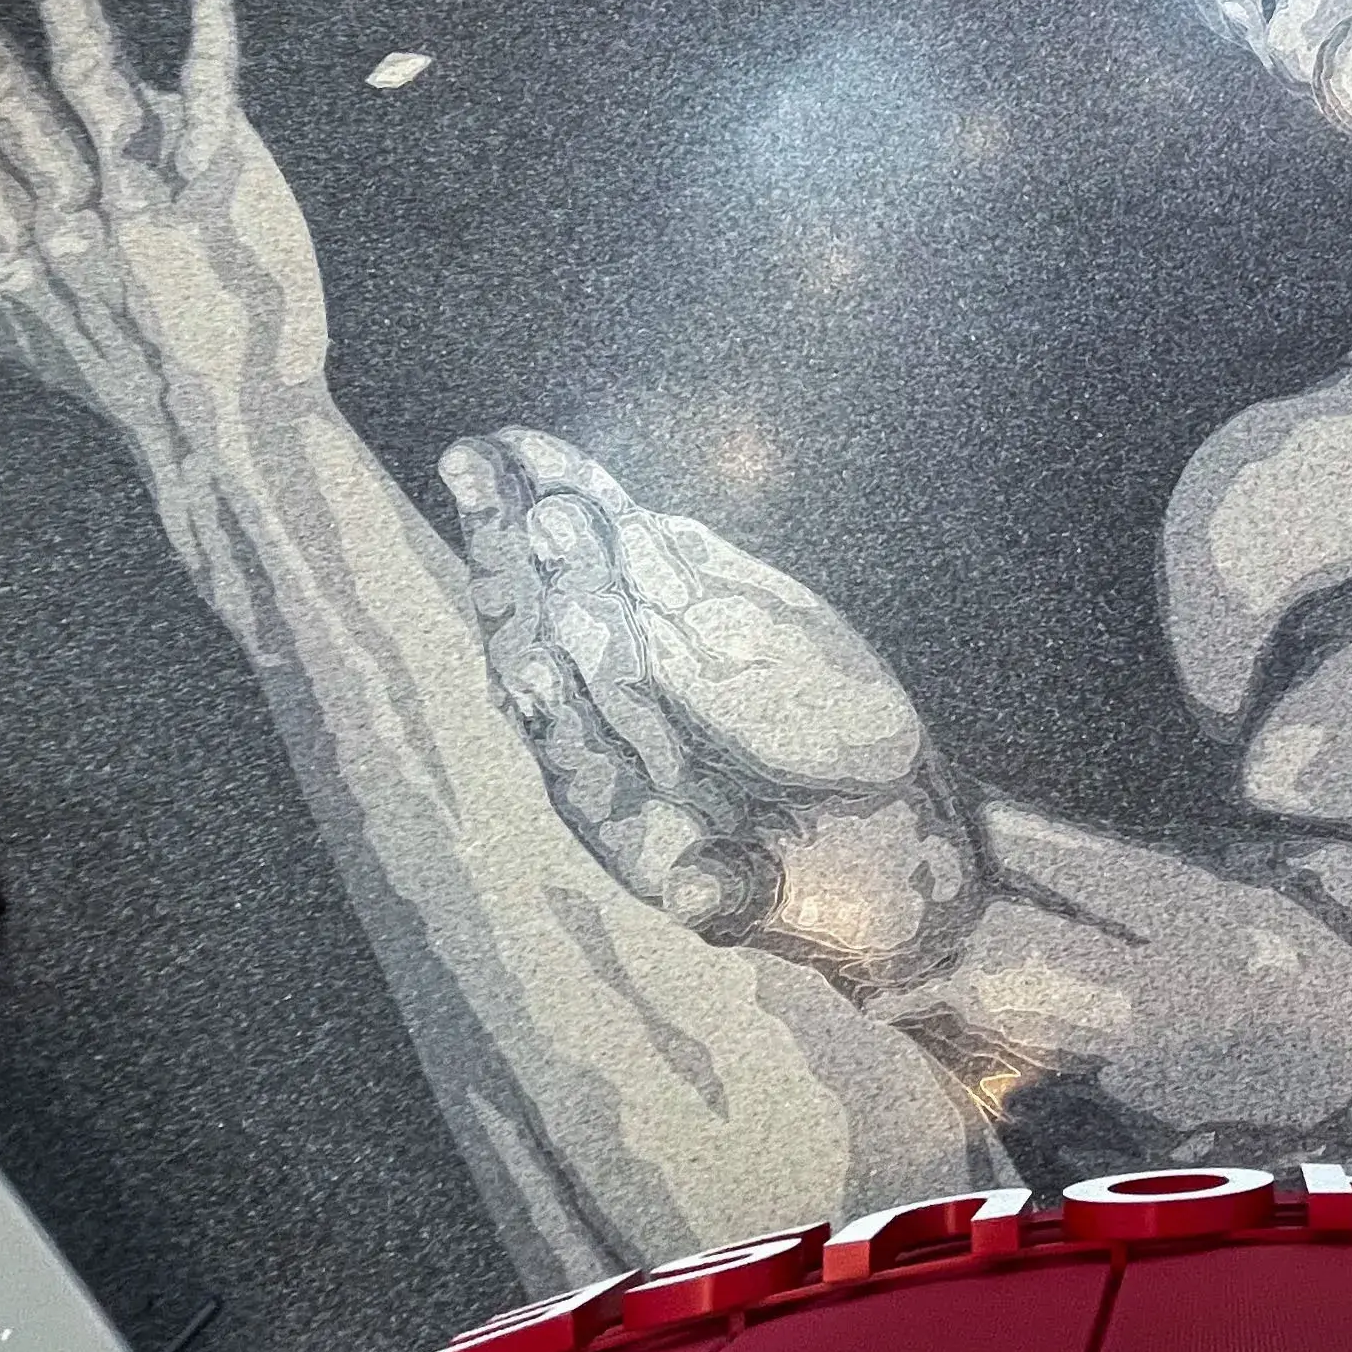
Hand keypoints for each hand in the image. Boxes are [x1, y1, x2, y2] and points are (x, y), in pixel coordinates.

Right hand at [0, 0, 326, 481]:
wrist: (222, 422)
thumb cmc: (141, 388)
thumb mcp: (41, 343)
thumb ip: (6, 284)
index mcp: (20, 238)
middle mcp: (68, 204)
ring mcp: (143, 187)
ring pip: (89, 71)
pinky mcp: (217, 180)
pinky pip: (211, 89)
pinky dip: (209, 34)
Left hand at [442, 429, 978, 991]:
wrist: (878, 837)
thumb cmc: (834, 889)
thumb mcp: (798, 899)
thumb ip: (740, 892)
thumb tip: (696, 898)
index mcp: (620, 811)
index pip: (571, 748)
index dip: (550, 709)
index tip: (525, 662)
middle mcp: (611, 732)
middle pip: (546, 644)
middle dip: (509, 572)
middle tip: (473, 483)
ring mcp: (643, 666)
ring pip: (572, 589)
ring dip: (527, 523)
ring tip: (489, 451)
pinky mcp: (685, 619)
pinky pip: (628, 559)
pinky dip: (598, 511)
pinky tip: (554, 464)